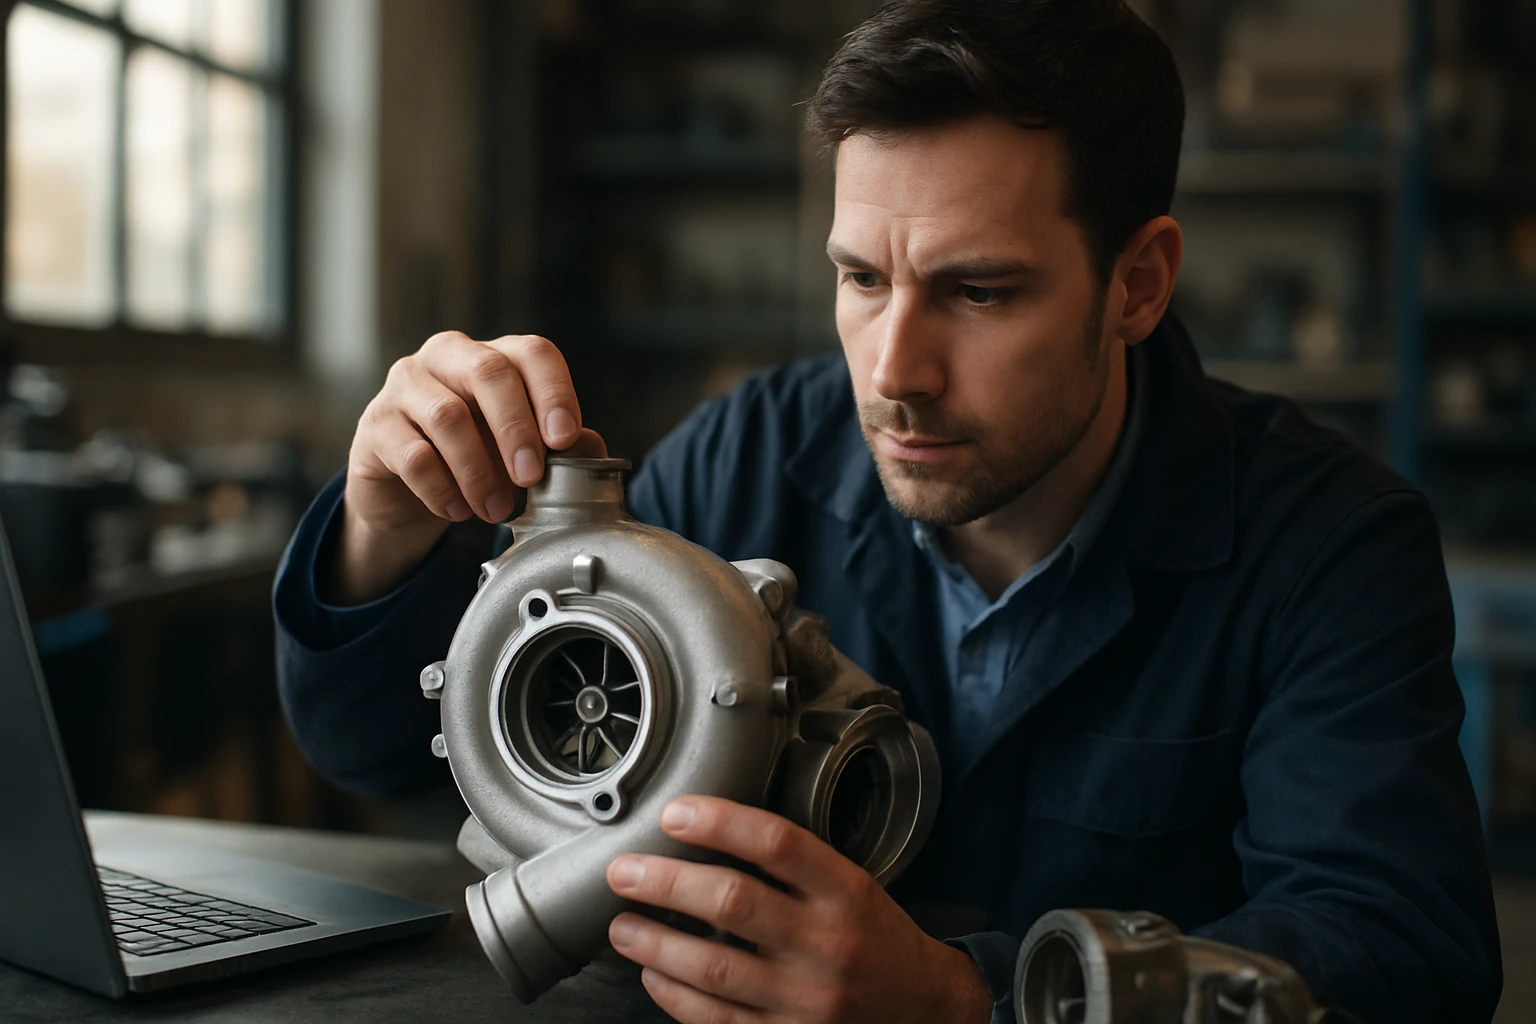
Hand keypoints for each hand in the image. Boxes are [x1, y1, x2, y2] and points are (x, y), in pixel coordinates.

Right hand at [332, 331, 605, 604]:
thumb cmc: (475, 459)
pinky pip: (413, 455)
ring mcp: (404, 386)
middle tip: (531, 477)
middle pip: (488, 371)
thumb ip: (559, 448)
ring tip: (496, 509)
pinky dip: (442, 489)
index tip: (565, 439)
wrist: (406, 492)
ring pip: (447, 416)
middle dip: (516, 428)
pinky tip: (458, 511)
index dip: (553, 391)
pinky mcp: (375, 426)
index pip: (531, 352)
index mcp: (492, 355)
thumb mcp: (522, 452)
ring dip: (479, 470)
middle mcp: (446, 357)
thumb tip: (590, 446)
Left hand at [605, 796, 993, 1023]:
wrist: (922, 1010)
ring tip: (623, 925)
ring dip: (655, 943)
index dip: (719, 822)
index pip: (777, 843)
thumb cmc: (874, 938)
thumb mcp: (851, 885)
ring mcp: (806, 999)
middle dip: (666, 882)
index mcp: (845, 892)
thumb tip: (706, 834)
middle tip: (624, 871)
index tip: (674, 812)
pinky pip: (715, 1019)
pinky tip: (652, 974)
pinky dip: (674, 994)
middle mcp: (827, 944)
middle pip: (733, 903)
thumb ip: (793, 864)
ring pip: (713, 968)